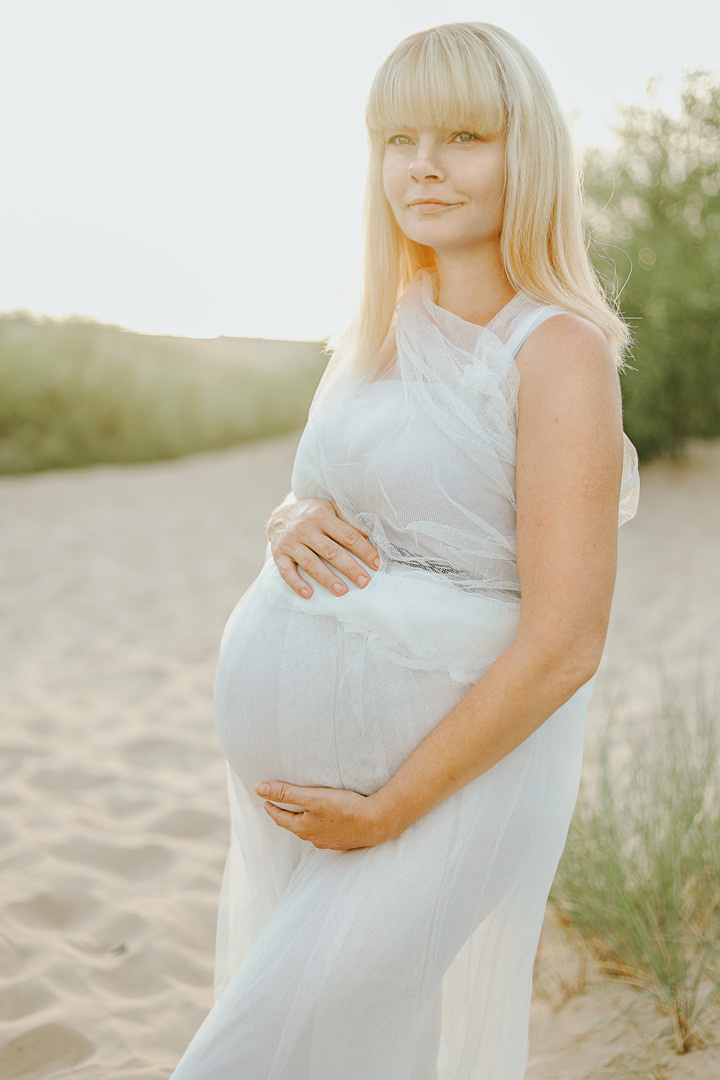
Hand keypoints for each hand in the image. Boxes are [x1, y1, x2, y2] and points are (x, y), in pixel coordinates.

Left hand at [254, 781, 392, 850]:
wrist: (376, 823)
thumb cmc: (344, 809)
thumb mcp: (311, 797)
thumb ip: (285, 792)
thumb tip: (258, 788)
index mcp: (303, 828)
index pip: (280, 818)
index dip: (272, 807)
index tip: (266, 800)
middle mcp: (314, 838)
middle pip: (294, 825)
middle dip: (286, 815)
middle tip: (280, 805)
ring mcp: (329, 841)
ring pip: (310, 831)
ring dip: (303, 821)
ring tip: (302, 812)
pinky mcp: (343, 840)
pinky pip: (325, 833)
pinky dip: (320, 826)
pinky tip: (326, 821)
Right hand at [266, 497, 380, 598]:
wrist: (280, 516)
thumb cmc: (312, 514)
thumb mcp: (331, 508)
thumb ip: (349, 519)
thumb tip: (369, 534)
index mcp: (322, 515)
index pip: (348, 536)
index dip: (364, 551)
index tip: (377, 564)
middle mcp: (305, 528)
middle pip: (331, 551)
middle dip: (350, 568)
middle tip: (364, 582)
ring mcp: (291, 542)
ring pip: (311, 563)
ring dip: (327, 579)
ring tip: (342, 591)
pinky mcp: (279, 554)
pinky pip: (286, 572)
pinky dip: (297, 584)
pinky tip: (308, 594)